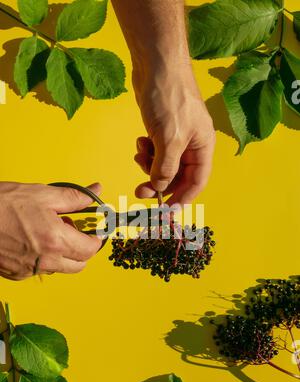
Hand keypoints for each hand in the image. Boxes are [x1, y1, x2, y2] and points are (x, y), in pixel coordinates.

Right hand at [0, 182, 101, 280]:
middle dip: (80, 248)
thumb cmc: (1, 203)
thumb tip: (95, 193)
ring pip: (59, 268)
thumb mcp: (42, 194)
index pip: (90, 250)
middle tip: (68, 228)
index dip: (95, 239)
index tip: (93, 229)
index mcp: (55, 241)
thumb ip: (74, 197)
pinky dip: (42, 258)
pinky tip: (30, 239)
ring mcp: (29, 271)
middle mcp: (45, 261)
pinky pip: (39, 270)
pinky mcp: (15, 274)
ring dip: (61, 254)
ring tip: (45, 231)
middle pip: (79, 264)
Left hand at [133, 64, 214, 205]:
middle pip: (178, 175)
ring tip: (140, 155)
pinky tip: (140, 141)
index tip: (165, 211)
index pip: (197, 182)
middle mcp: (192, 145)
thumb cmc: (170, 99)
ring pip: (164, 164)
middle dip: (160, 183)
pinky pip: (155, 151)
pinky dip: (146, 151)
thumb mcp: (169, 139)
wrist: (156, 64)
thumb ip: (165, 168)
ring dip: (150, 166)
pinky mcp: (162, 129)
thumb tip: (160, 188)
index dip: (183, 198)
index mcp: (203, 148)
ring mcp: (176, 136)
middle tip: (140, 190)